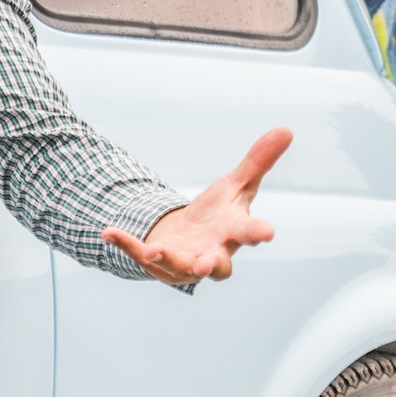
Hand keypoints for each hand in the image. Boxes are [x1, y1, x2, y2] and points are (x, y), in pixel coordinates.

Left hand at [102, 127, 293, 286]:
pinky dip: (125, 243)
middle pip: (217, 265)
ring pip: (178, 267)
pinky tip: (108, 231)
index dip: (258, 233)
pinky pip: (139, 254)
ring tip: (154, 250)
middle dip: (211, 265)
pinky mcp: (157, 261)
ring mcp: (184, 262)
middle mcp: (213, 253)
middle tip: (206, 265)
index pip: (250, 233)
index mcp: (234, 233)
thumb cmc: (220, 215)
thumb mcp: (237, 185)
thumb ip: (258, 161)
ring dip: (168, 259)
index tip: (267, 233)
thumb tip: (287, 129)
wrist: (189, 238)